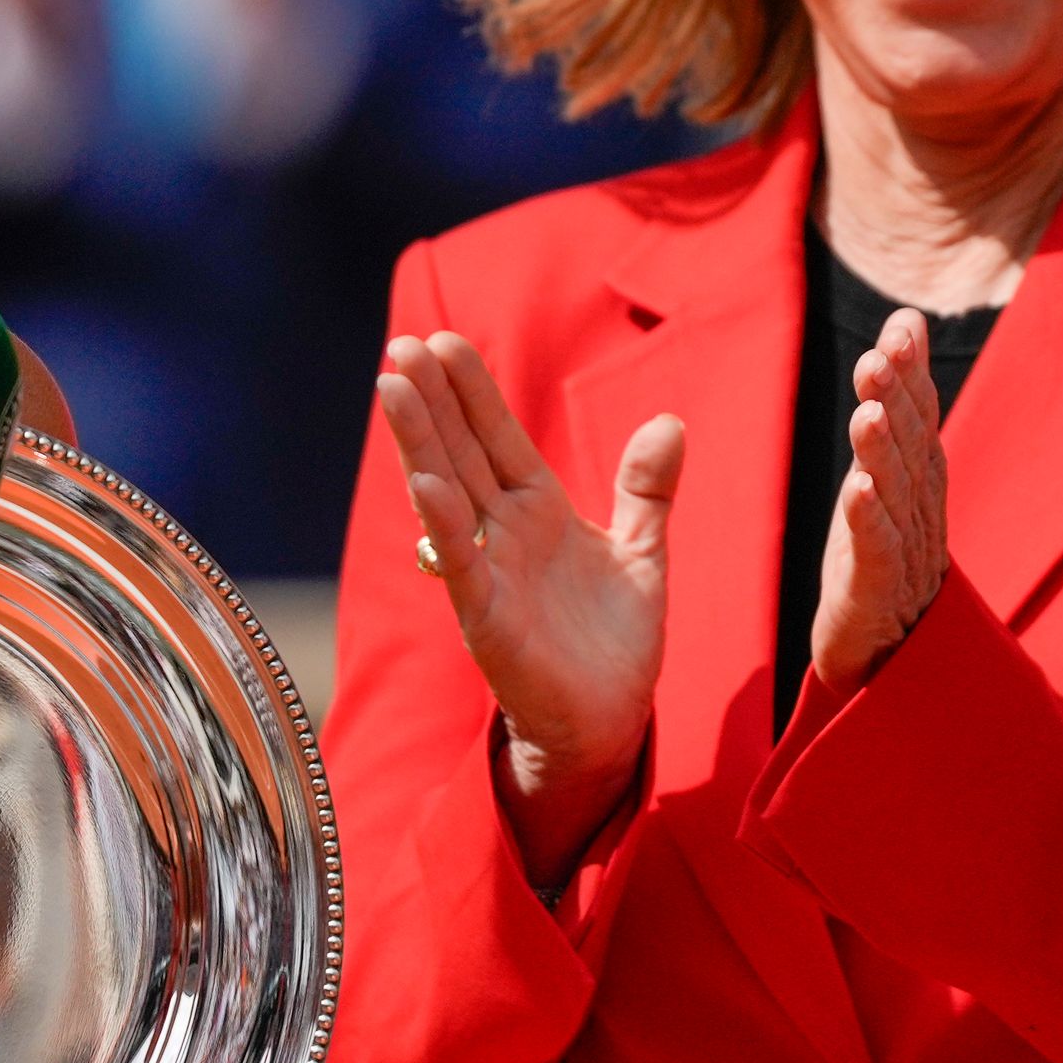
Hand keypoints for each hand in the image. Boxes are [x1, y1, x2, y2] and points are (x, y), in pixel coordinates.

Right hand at [376, 333, 678, 876]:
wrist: (610, 722)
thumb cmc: (612, 640)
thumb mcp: (641, 551)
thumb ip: (648, 489)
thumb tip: (670, 422)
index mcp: (538, 511)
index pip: (497, 437)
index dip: (471, 391)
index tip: (442, 341)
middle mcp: (503, 534)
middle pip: (461, 452)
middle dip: (431, 399)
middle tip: (401, 344)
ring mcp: (490, 573)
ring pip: (448, 495)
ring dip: (420, 442)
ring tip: (392, 388)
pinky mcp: (490, 620)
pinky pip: (464, 566)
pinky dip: (446, 526)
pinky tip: (425, 484)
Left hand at [809, 310, 947, 688]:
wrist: (882, 660)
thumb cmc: (881, 556)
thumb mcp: (883, 471)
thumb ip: (896, 402)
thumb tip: (906, 318)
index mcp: (919, 482)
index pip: (919, 419)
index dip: (912, 375)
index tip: (902, 328)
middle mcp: (920, 513)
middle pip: (909, 449)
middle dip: (896, 400)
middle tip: (880, 354)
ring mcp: (903, 556)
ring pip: (895, 497)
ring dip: (881, 452)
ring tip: (867, 411)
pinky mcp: (877, 596)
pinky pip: (877, 555)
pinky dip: (869, 521)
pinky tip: (857, 490)